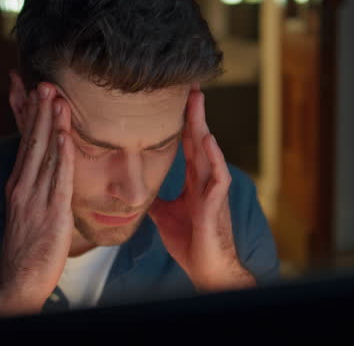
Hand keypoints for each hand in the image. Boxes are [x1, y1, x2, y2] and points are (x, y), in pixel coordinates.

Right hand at [0, 83, 74, 315]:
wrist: (18, 282)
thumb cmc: (27, 248)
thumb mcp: (27, 211)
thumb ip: (36, 187)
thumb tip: (47, 168)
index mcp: (18, 185)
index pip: (25, 143)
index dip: (31, 117)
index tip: (35, 92)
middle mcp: (23, 187)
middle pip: (32, 142)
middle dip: (39, 111)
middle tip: (45, 83)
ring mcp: (36, 200)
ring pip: (46, 155)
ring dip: (52, 125)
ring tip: (57, 98)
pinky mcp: (52, 214)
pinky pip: (59, 180)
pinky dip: (63, 156)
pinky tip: (67, 137)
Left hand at [148, 88, 255, 292]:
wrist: (205, 269)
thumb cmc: (190, 242)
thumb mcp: (164, 215)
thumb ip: (155, 198)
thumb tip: (136, 188)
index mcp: (194, 180)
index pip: (187, 143)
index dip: (182, 120)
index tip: (177, 97)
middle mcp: (205, 179)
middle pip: (198, 138)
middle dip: (194, 112)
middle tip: (190, 84)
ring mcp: (213, 190)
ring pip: (208, 150)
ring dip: (203, 125)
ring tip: (197, 101)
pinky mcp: (217, 204)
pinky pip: (217, 176)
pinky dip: (214, 157)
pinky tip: (207, 140)